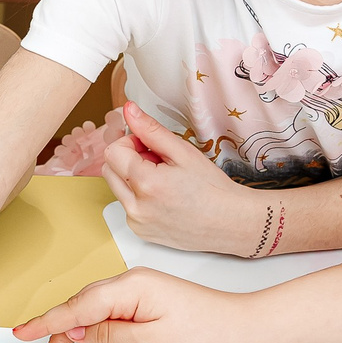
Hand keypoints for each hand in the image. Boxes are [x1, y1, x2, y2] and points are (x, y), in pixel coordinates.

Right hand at [10, 268, 249, 342]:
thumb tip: (76, 329)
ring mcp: (138, 293)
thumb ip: (106, 335)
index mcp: (128, 287)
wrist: (244, 331)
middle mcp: (129, 284)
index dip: (46, 322)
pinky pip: (118, 324)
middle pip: (83, 312)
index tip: (20, 334)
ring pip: (100, 322)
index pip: (75, 305)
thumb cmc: (203, 337)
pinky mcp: (147, 304)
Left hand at [101, 103, 264, 253]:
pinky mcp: (140, 232)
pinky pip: (128, 206)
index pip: (113, 152)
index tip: (150, 146)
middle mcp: (136, 207)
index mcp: (146, 184)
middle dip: (129, 160)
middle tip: (158, 162)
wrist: (231, 223)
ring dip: (133, 178)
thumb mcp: (183, 152)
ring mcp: (137, 222)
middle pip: (110, 170)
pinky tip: (164, 197)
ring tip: (163, 180)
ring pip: (117, 188)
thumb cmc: (213, 189)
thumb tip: (129, 110)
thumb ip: (151, 130)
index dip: (131, 143)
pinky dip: (139, 197)